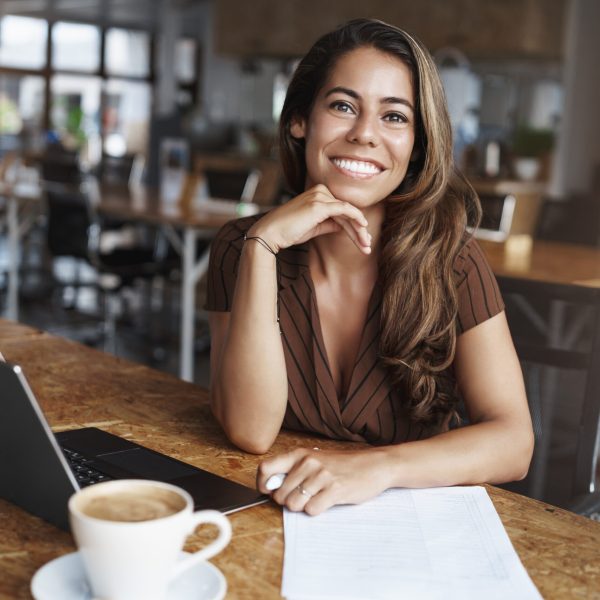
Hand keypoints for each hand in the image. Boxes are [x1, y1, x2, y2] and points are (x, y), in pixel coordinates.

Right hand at [248, 184, 371, 254]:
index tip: (363, 240)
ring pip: (347, 212)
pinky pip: (344, 210)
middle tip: (368, 245)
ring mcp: (319, 196)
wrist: (270, 233)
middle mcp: (320, 191)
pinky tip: (363, 228)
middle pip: (346, 211)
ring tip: (366, 245)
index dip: (354, 225)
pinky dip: (356, 218)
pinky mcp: (319, 204)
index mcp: (318, 194)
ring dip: (359, 230)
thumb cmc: (289, 231)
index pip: (341, 210)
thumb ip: (330, 224)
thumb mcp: (314, 227)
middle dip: (359, 230)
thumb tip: (344, 226)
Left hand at [257, 447, 390, 514]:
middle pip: (278, 494)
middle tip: (303, 497)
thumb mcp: (315, 460)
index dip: (262, 485)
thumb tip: (271, 488)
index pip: (265, 468)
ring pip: (293, 504)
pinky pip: (311, 510)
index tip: (269, 492)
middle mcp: (308, 462)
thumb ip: (294, 470)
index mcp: (300, 454)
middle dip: (288, 502)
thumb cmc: (342, 465)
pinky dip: (316, 511)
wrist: (374, 465)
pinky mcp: (335, 490)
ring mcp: (321, 476)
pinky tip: (327, 501)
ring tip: (316, 498)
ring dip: (302, 507)